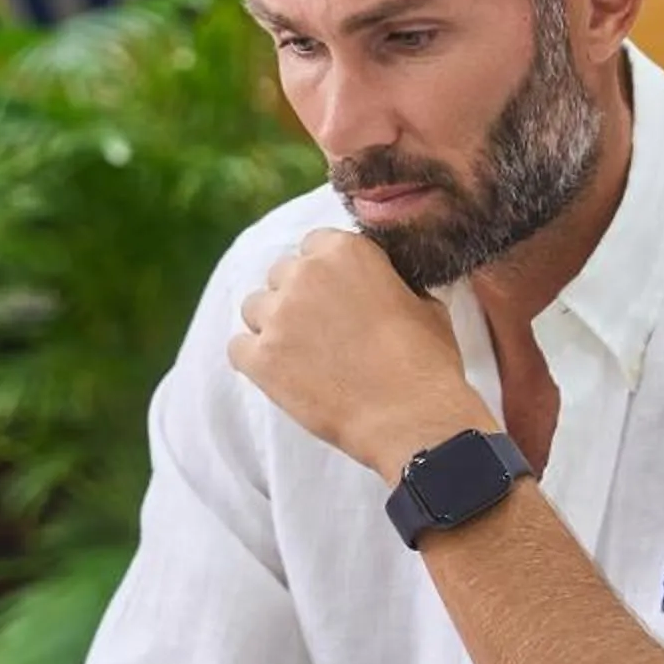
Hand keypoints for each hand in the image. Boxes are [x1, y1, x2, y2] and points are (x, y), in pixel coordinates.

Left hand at [230, 229, 491, 482]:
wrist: (412, 418)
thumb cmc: (426, 362)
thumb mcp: (424, 302)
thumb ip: (390, 282)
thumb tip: (383, 285)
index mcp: (344, 251)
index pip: (314, 245)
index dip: (324, 272)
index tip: (335, 296)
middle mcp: (304, 274)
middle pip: (281, 275)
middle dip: (297, 298)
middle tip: (321, 331)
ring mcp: (278, 316)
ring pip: (254, 308)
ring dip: (272, 326)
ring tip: (302, 356)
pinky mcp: (260, 358)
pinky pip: (237, 348)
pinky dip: (254, 360)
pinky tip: (280, 375)